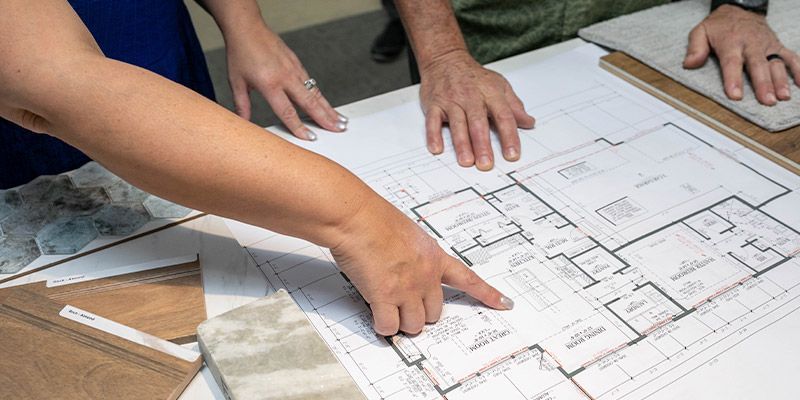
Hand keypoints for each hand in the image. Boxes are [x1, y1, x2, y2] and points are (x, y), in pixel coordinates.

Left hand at [225, 25, 346, 139]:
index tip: (310, 137)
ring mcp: (294, 69)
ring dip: (329, 108)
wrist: (247, 28)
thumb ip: (242, 105)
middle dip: (325, 118)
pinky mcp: (297, 63)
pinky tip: (327, 104)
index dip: (299, 127)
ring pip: (315, 92)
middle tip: (337, 129)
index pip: (287, 111)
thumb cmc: (241, 53)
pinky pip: (311, 83)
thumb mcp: (236, 82)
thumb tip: (244, 122)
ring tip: (340, 120)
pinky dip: (321, 95)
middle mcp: (285, 76)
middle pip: (309, 102)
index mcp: (269, 84)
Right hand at [331, 197, 512, 335]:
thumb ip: (413, 254)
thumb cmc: (374, 218)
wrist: (356, 216)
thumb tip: (405, 267)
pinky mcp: (385, 297)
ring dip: (401, 321)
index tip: (504, 303)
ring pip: (414, 325)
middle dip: (419, 313)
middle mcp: (426, 275)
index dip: (487, 294)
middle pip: (435, 313)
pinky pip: (389, 326)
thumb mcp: (408, 234)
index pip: (468, 278)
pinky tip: (375, 314)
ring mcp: (407, 288)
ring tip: (385, 307)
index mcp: (434, 256)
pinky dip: (382, 326)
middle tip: (402, 304)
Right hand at [419, 50, 534, 170]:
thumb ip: (514, 106)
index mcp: (491, 93)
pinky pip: (433, 121)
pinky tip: (436, 149)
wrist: (446, 59)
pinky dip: (433, 135)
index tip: (512, 154)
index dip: (509, 136)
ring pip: (458, 124)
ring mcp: (451, 101)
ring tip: (467, 161)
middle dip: (483, 144)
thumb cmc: (473, 76)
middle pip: (479, 123)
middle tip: (487, 164)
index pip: (503, 116)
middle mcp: (471, 97)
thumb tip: (529, 122)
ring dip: (462, 144)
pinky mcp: (434, 104)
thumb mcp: (499, 85)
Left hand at [683, 4, 799, 104]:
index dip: (733, 79)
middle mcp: (751, 44)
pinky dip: (798, 69)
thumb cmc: (719, 26)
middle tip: (767, 100)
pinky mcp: (777, 45)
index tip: (735, 95)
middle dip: (763, 83)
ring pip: (776, 62)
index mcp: (731, 42)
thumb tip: (689, 64)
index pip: (732, 63)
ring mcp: (766, 45)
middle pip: (758, 65)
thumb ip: (695, 48)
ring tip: (783, 97)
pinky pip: (791, 56)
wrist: (740, 8)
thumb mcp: (701, 31)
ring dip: (781, 80)